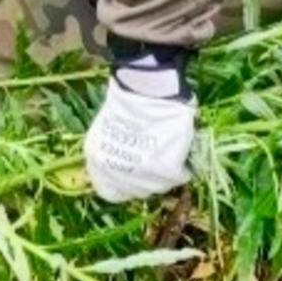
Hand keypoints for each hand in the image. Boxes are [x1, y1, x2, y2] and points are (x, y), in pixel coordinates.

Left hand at [83, 77, 195, 201]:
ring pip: (160, 185)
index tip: (137, 172)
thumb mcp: (108, 130)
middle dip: (148, 177)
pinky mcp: (167, 172)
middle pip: (138, 191)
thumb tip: (127, 164)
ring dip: (166, 171)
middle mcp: (118, 176)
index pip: (110, 192)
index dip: (125, 183)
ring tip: (169, 148)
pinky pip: (180, 175)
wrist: (146, 88)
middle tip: (157, 157)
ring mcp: (143, 177)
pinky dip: (183, 164)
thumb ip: (114, 152)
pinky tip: (180, 146)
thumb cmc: (128, 100)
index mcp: (98, 164)